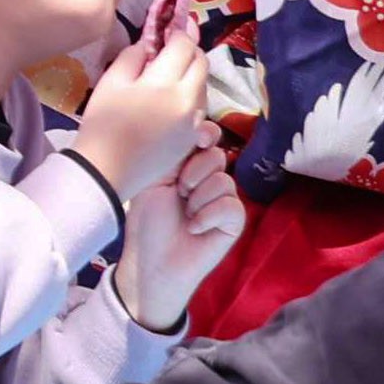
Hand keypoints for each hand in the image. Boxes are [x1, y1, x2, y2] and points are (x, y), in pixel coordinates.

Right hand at [64, 21, 219, 195]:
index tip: (173, 24)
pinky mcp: (192, 138)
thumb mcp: (110, 82)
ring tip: (170, 73)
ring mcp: (194, 122)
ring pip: (204, 85)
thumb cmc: (103, 124)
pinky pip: (200, 108)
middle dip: (190, 50)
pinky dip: (191, 96)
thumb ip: (133, 56)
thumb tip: (148, 45)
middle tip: (173, 46)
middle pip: (202, 63)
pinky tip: (172, 99)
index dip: (179, 30)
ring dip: (192, 73)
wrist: (108, 171)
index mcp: (165, 83)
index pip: (184, 45)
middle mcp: (188, 100)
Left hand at [112, 129, 249, 332]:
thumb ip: (175, 152)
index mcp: (188, 163)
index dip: (205, 133)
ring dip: (198, 199)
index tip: (197, 138)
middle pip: (217, 156)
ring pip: (224, 181)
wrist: (152, 261)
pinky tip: (194, 228)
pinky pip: (231, 206)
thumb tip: (197, 123)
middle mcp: (209, 178)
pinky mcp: (235, 221)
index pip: (207, 136)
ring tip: (184, 214)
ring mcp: (224, 199)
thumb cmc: (148, 220)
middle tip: (177, 191)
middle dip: (193, 172)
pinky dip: (208, 217)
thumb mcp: (155, 177)